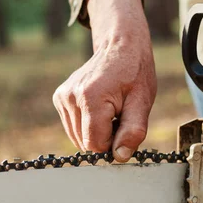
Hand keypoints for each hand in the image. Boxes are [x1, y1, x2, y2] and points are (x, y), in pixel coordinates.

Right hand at [53, 0, 155, 161]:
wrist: (120, 45)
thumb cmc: (135, 73)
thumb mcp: (142, 102)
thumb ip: (133, 131)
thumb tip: (120, 156)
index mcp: (90, 98)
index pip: (95, 145)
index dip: (113, 144)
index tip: (124, 126)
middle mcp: (71, 97)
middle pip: (85, 143)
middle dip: (104, 138)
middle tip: (119, 115)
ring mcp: (62, 97)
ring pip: (78, 138)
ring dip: (96, 132)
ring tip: (110, 111)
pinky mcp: (60, 98)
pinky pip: (73, 127)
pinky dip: (87, 124)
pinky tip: (99, 108)